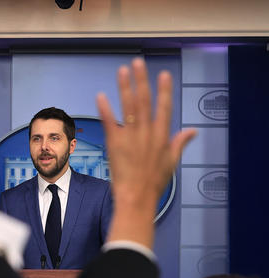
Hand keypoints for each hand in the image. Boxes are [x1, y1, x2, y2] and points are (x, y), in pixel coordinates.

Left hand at [98, 58, 195, 246]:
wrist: (137, 198)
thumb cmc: (154, 182)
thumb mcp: (171, 161)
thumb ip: (180, 142)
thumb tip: (193, 131)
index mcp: (162, 137)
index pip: (164, 108)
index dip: (164, 90)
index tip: (162, 74)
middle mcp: (147, 133)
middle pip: (144, 101)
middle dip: (141, 80)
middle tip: (138, 62)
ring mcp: (131, 138)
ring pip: (128, 107)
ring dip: (124, 87)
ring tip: (122, 71)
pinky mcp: (115, 144)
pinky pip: (110, 122)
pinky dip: (105, 108)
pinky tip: (101, 95)